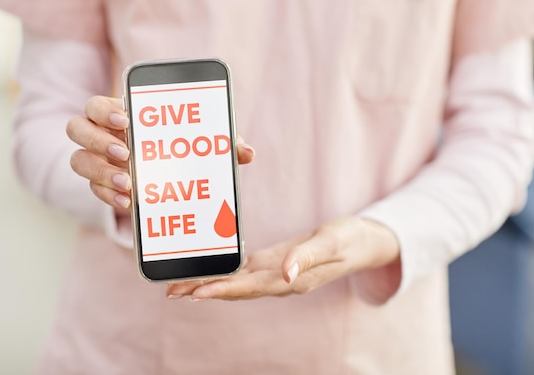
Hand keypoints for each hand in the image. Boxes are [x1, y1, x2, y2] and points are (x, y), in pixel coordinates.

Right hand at [66, 95, 255, 211]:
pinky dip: (108, 196)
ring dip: (100, 172)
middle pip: (77, 128)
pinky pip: (92, 190)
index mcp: (122, 115)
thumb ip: (221, 144)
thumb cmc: (182, 149)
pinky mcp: (100, 186)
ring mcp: (97, 161)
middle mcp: (102, 135)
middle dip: (97, 140)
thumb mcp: (202, 145)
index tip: (126, 121)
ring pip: (78, 160)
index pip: (98, 104)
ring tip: (130, 183)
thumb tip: (248, 153)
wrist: (168, 178)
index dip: (105, 110)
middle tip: (126, 153)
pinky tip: (129, 202)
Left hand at [166, 216, 399, 300]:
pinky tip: (206, 270)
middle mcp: (279, 280)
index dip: (223, 290)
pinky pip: (244, 269)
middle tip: (172, 291)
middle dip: (204, 290)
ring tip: (178, 286)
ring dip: (208, 284)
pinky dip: (223, 271)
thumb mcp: (332, 242)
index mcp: (292, 279)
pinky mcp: (274, 262)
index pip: (251, 287)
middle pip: (236, 289)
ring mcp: (276, 273)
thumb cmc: (349, 239)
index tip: (196, 293)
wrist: (361, 241)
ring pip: (236, 281)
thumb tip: (286, 275)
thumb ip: (309, 257)